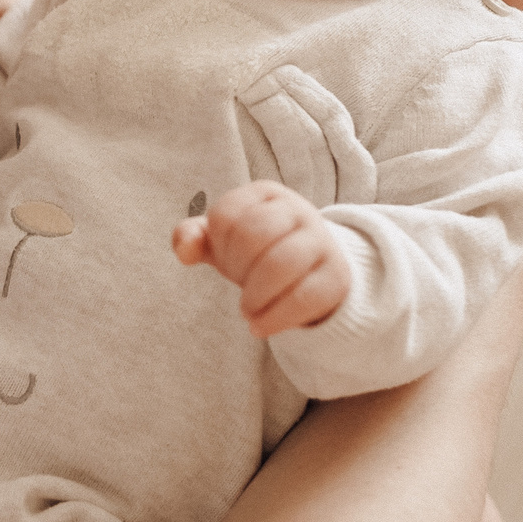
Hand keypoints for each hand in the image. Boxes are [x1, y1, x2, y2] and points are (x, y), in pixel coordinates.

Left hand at [171, 180, 350, 337]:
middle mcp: (298, 210)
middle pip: (253, 235)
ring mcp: (322, 241)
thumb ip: (193, 237)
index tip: (229, 261)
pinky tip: (260, 327)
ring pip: (281, 264)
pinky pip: (304, 297)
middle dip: (237, 269)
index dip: (218, 246)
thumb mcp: (222, 241)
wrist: (311, 275)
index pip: (225, 215)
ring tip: (248, 311)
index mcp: (265, 194)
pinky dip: (274, 318)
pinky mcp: (337, 276)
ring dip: (255, 296)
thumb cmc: (258, 253)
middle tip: (241, 287)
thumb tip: (185, 249)